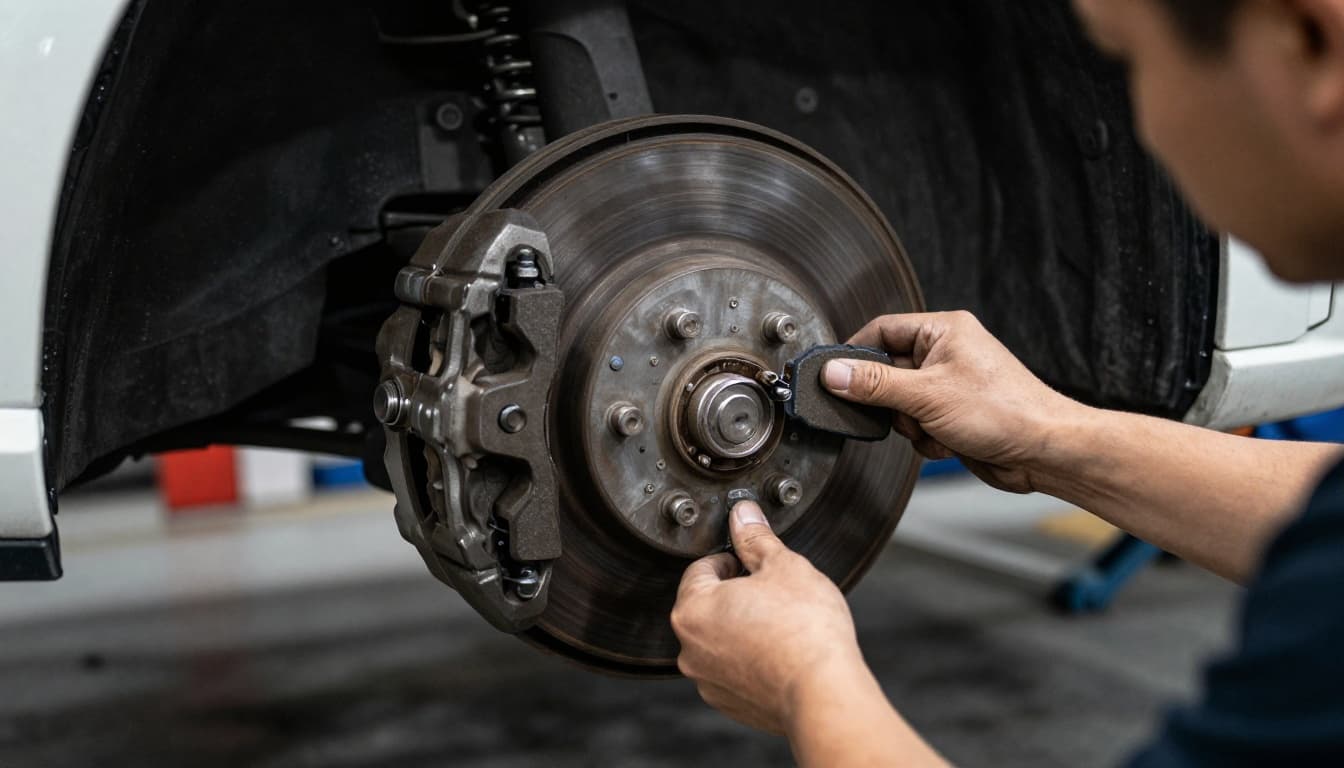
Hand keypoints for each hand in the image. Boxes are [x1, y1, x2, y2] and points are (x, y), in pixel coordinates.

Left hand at [671, 501, 868, 733]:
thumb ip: (756, 537)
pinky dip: (752, 659)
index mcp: (693, 609)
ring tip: (781, 624)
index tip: (751, 561)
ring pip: (721, 640)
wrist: (824, 691)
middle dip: (737, 594)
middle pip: (708, 606)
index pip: (701, 569)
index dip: (731, 559)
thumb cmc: (805, 631)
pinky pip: (735, 670)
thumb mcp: (783, 566)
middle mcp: (690, 649)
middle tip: (773, 591)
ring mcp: (708, 681)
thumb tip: (744, 516)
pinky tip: (780, 652)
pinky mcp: (730, 703)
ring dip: (743, 628)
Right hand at [822, 310, 1083, 492]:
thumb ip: (874, 384)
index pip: (882, 330)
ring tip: (934, 428)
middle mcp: (946, 353)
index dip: (856, 353)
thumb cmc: (1004, 411)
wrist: (1043, 451)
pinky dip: (925, 437)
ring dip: (909, 423)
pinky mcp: (953, 414)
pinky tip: (947, 441)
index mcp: (943, 331)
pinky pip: (917, 424)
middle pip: (887, 371)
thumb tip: (833, 373)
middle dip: (890, 401)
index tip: (834, 375)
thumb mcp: (926, 395)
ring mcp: (950, 385)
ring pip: (899, 403)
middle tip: (900, 412)